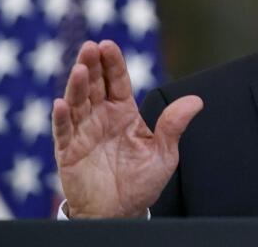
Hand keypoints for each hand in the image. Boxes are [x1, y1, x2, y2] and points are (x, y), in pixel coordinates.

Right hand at [52, 40, 202, 217]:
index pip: (117, 81)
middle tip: (90, 47)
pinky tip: (61, 104)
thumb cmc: (141, 183)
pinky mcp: (68, 152)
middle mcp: (101, 117)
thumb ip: (174, 125)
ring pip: (77, 103)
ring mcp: (83, 133)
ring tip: (78, 69)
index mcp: (124, 112)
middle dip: (92, 65)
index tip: (108, 44)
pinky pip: (62, 132)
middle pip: (94, 85)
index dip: (113, 62)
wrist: (121, 213)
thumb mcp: (164, 153)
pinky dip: (60, 118)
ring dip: (76, 86)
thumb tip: (196, 101)